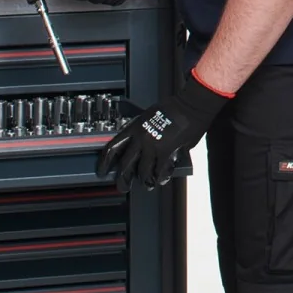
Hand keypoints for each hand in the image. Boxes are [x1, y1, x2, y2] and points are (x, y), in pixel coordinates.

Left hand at [98, 71, 230, 190]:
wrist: (189, 106)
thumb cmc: (173, 108)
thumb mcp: (149, 115)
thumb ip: (142, 130)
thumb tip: (139, 143)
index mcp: (134, 128)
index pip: (112, 147)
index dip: (105, 162)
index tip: (103, 170)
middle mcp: (141, 138)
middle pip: (125, 165)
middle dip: (123, 179)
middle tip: (123, 187)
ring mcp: (153, 146)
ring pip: (143, 171)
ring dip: (145, 181)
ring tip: (147, 185)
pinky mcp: (168, 152)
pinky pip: (161, 171)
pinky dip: (161, 178)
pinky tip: (161, 180)